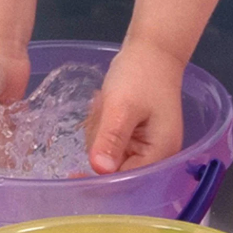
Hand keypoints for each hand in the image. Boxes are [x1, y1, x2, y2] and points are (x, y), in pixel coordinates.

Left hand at [86, 39, 183, 172]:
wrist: (150, 51)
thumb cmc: (140, 76)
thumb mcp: (121, 107)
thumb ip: (111, 139)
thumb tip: (99, 171)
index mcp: (159, 153)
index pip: (125, 182)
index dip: (98, 181)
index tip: (73, 173)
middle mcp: (156, 155)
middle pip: (115, 169)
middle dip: (100, 144)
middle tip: (101, 114)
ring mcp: (145, 145)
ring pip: (108, 155)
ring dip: (98, 132)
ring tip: (103, 106)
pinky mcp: (134, 135)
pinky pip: (109, 141)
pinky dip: (102, 126)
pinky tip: (104, 107)